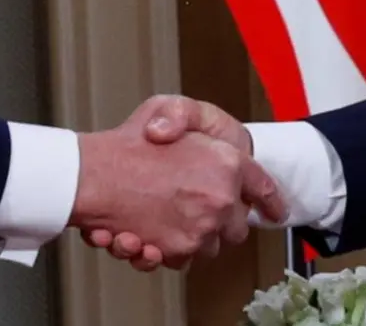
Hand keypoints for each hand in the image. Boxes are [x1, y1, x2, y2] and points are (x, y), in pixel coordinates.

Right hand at [72, 96, 285, 265]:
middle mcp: (220, 200)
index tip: (276, 209)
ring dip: (196, 236)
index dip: (271, 200)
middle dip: (224, 221)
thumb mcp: (166, 106)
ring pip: (211, 245)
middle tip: (201, 207)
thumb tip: (196, 138)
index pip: (263, 187)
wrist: (89, 174)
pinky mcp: (176, 249)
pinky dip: (169, 251)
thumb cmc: (127, 141)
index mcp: (227, 163)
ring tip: (167, 219)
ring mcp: (200, 228)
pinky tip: (147, 235)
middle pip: (238, 226)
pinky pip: (184, 258)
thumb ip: (189, 117)